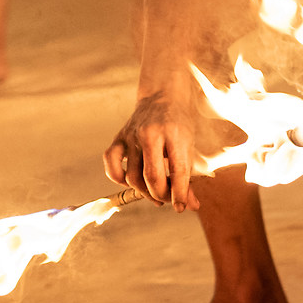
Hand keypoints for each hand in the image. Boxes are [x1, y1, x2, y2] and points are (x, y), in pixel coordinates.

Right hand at [103, 82, 203, 211]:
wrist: (162, 95)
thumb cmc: (179, 122)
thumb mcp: (189, 145)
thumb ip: (188, 176)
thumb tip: (191, 206)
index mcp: (174, 133)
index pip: (177, 171)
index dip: (180, 195)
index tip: (181, 208)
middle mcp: (150, 134)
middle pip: (152, 177)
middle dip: (162, 196)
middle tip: (169, 199)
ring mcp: (131, 136)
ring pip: (132, 177)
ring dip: (144, 192)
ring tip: (156, 193)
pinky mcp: (119, 138)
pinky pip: (112, 165)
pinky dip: (119, 179)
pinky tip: (132, 182)